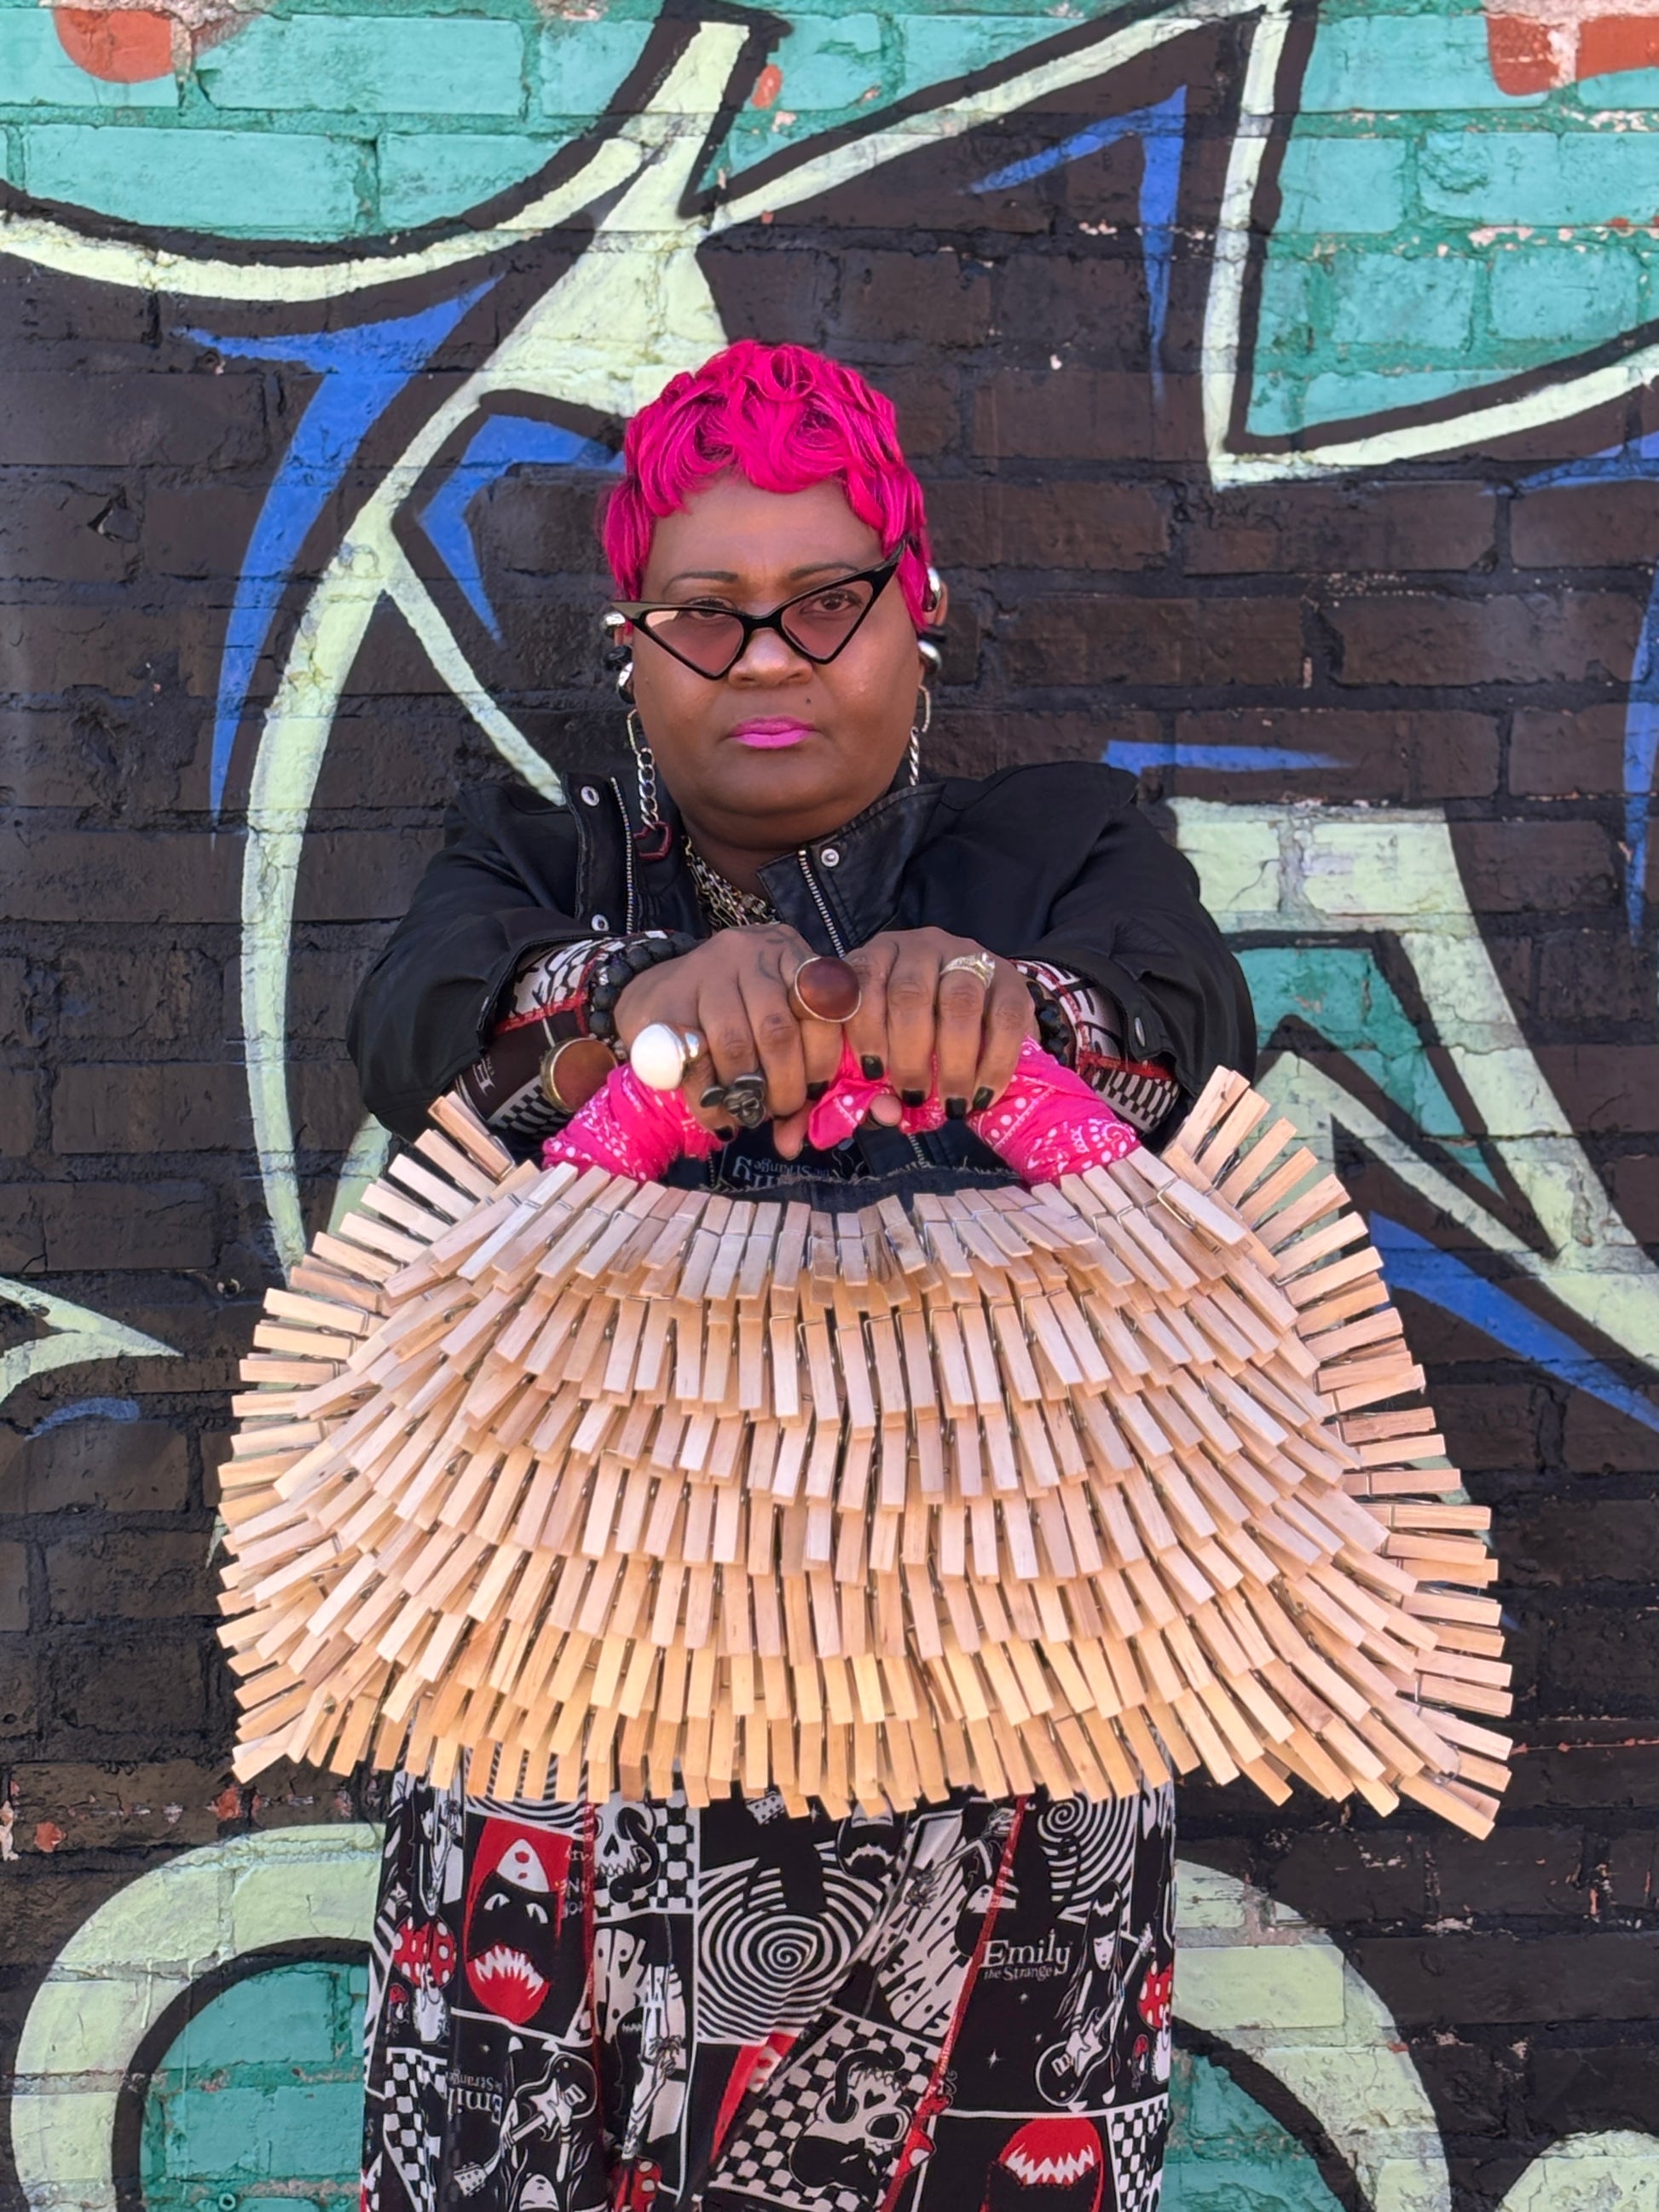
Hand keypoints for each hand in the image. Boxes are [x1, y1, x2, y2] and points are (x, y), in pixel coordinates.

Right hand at [613, 926, 846, 1156]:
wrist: (657, 990)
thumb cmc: (734, 1012)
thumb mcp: (776, 1018)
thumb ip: (802, 1065)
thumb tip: (795, 1141)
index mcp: (789, 952)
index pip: (823, 1005)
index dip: (824, 1058)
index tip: (818, 1089)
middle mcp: (749, 952)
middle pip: (778, 1029)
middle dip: (784, 1084)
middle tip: (780, 1109)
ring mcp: (704, 972)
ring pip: (735, 1045)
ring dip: (745, 1092)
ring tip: (749, 1110)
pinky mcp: (666, 1001)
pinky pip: (693, 1060)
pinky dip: (709, 1101)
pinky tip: (718, 1115)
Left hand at [842, 929, 1033, 1124]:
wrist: (978, 1015)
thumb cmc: (916, 1041)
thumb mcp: (885, 1055)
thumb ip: (870, 1088)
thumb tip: (882, 1114)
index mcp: (876, 957)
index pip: (860, 979)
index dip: (863, 1027)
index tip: (872, 1073)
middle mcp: (920, 947)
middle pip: (910, 992)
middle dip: (910, 1053)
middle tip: (913, 1095)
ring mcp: (967, 956)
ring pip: (959, 1001)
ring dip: (954, 1061)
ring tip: (951, 1103)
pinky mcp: (1010, 978)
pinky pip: (1006, 1018)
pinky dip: (995, 1063)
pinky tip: (983, 1095)